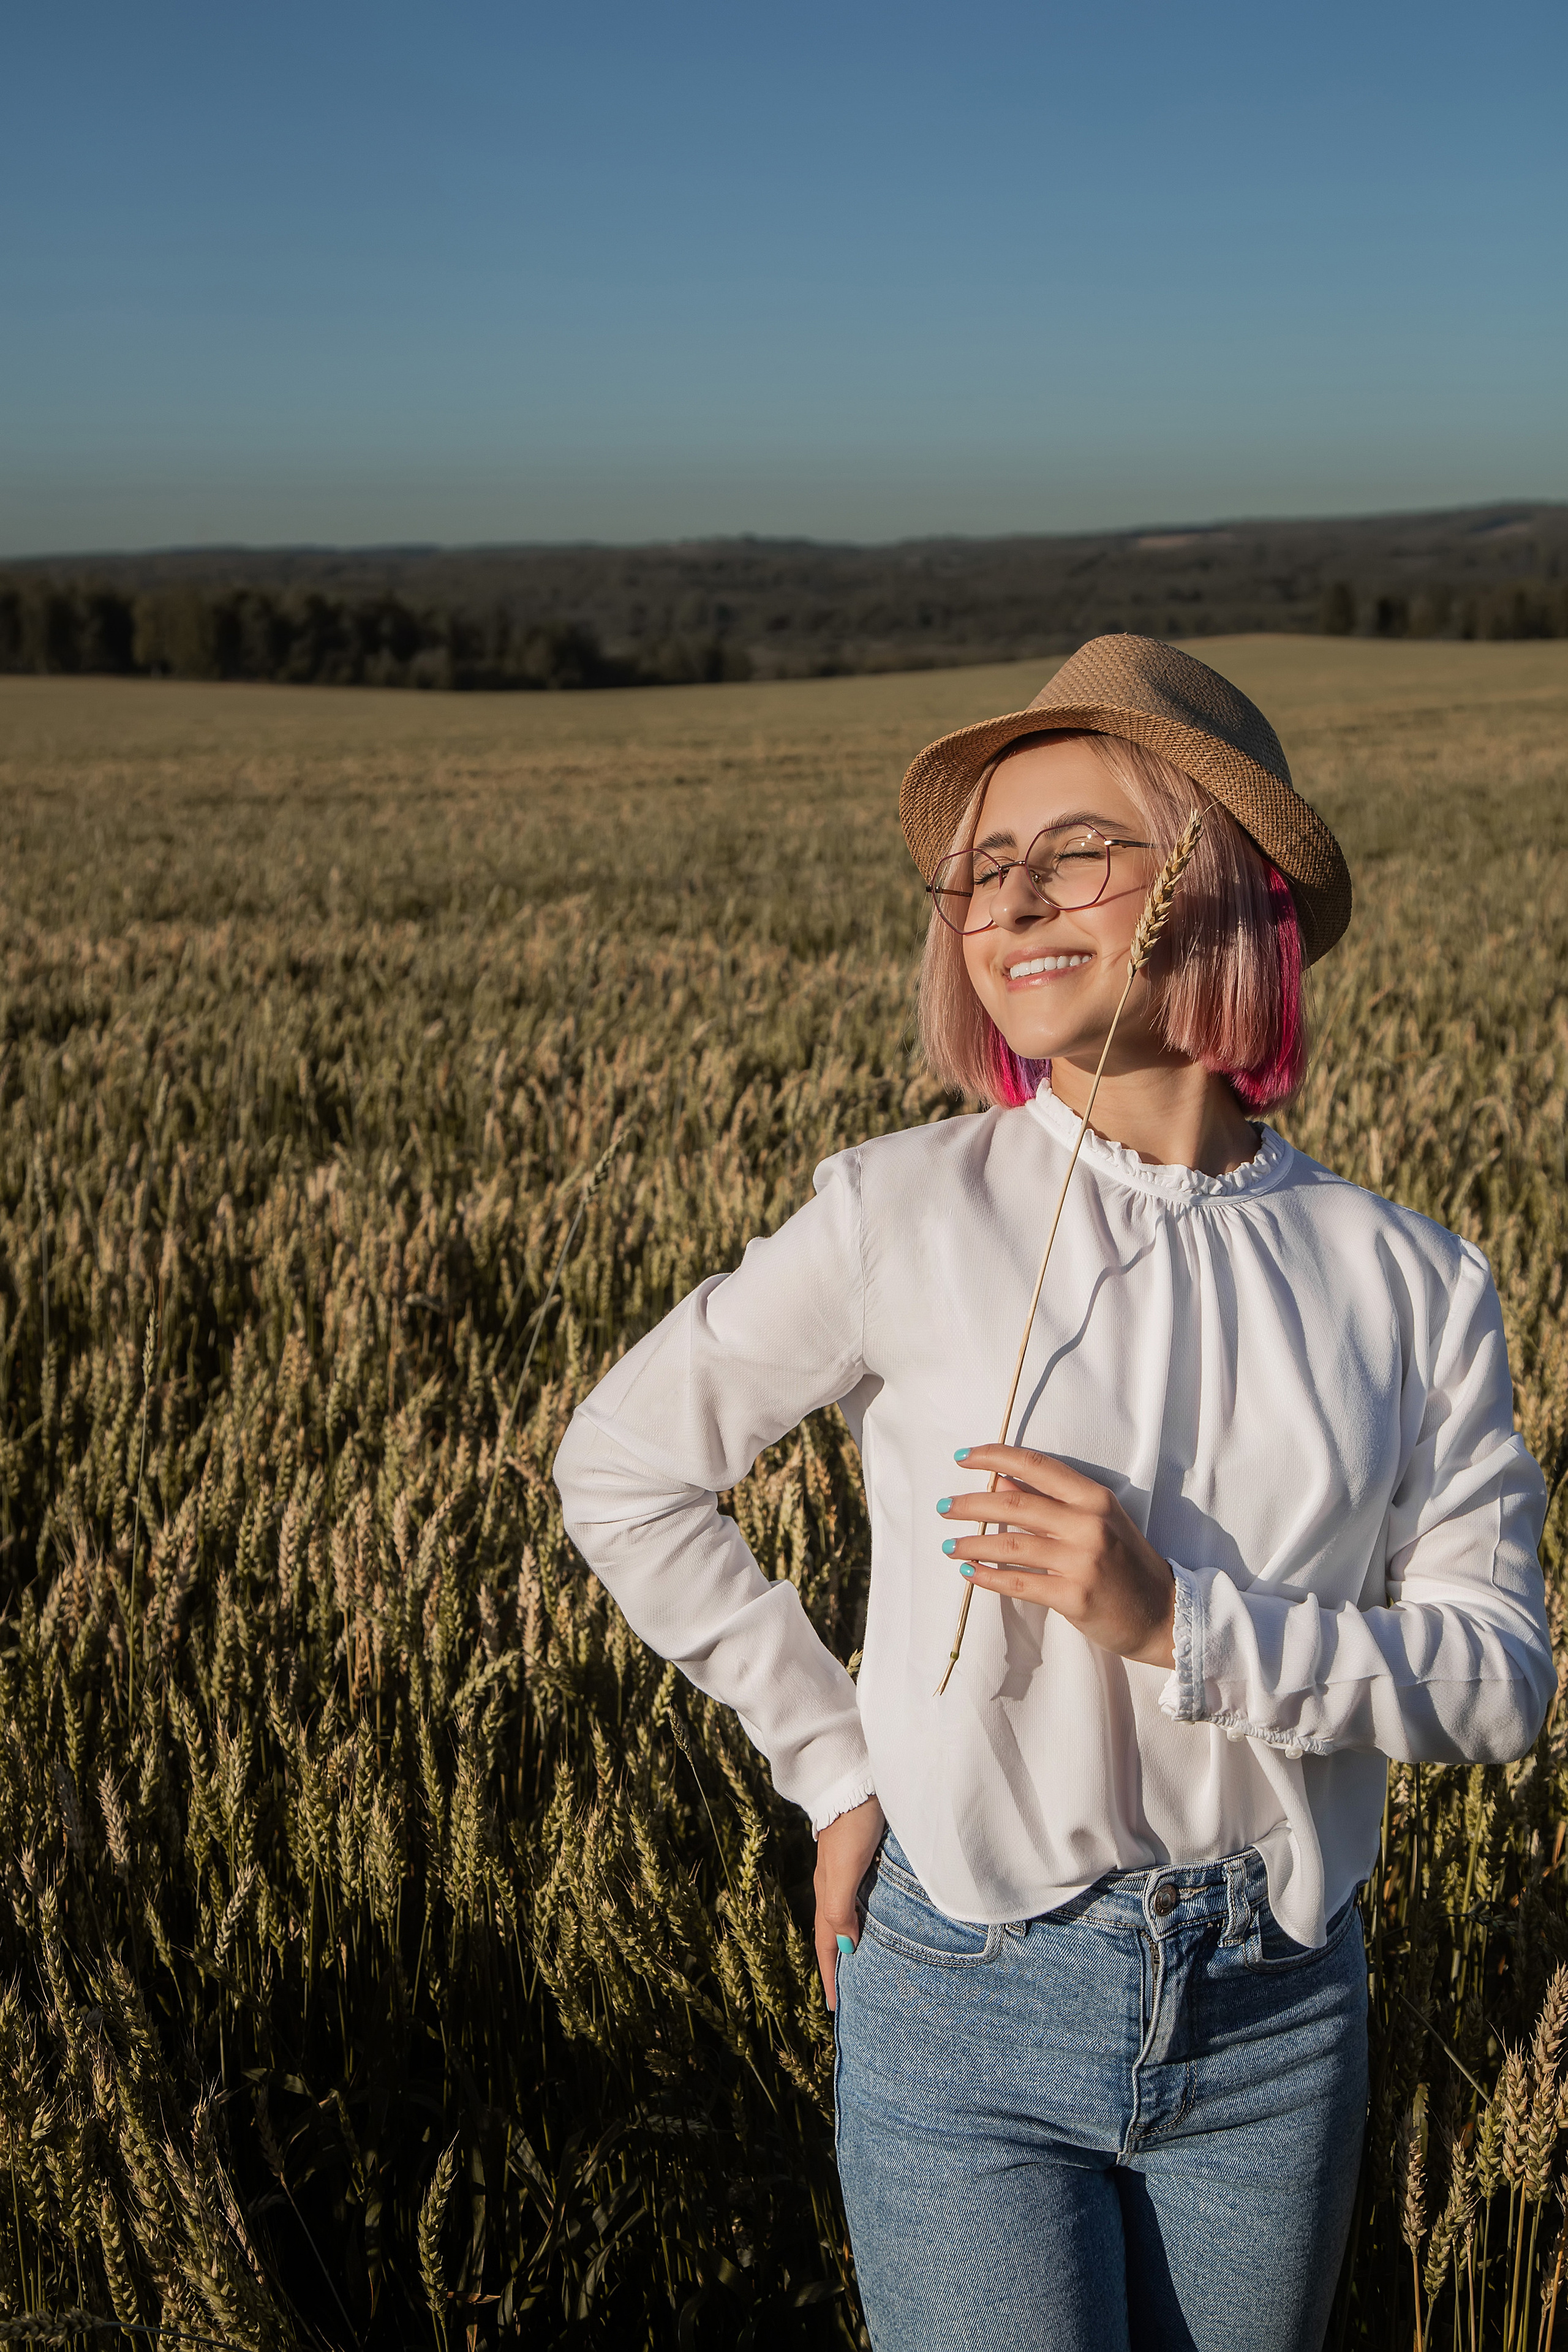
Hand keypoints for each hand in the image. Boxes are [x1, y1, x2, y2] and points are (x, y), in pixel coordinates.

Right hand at [813, 1794, 885, 2011]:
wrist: (856, 1778)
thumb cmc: (852, 1824)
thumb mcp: (843, 1869)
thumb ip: (840, 1908)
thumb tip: (846, 1948)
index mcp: (828, 1891)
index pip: (828, 1943)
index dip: (831, 1974)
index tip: (836, 2008)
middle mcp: (836, 1884)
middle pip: (835, 1933)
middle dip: (840, 1963)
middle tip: (850, 1994)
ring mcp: (849, 1870)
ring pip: (849, 1915)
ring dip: (854, 1941)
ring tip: (866, 1965)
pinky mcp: (865, 1856)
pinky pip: (864, 1898)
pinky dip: (868, 1918)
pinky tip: (882, 1919)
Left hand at [940, 1445, 1175, 1667]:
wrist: (1164, 1615)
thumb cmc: (1128, 1564)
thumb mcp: (1097, 1520)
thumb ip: (1051, 1499)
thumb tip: (1000, 1479)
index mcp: (1095, 1498)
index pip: (1037, 1465)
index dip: (995, 1455)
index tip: (963, 1457)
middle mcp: (1089, 1524)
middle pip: (1015, 1504)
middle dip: (971, 1504)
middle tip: (944, 1508)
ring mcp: (1082, 1561)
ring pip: (1010, 1544)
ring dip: (972, 1543)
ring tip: (948, 1545)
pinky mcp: (1074, 1596)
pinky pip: (1019, 1582)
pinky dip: (988, 1577)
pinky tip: (969, 1572)